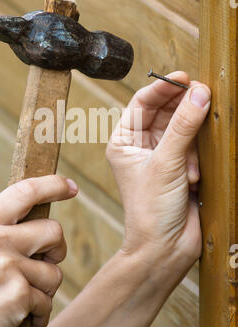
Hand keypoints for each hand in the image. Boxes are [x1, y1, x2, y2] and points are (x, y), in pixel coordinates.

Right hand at [0, 175, 77, 326]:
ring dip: (43, 291)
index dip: (52, 185)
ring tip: (17, 300)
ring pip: (54, 271)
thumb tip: (38, 217)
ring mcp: (4, 265)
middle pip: (53, 230)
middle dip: (56, 251)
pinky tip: (16, 319)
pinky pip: (47, 301)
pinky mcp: (17, 293)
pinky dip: (38, 315)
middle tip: (45, 263)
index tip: (71, 187)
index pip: (24, 191)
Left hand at [106, 71, 210, 270]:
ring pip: (182, 129)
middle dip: (183, 110)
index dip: (164, 87)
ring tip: (191, 166)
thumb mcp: (166, 163)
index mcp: (124, 141)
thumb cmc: (150, 210)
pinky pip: (194, 147)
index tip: (185, 78)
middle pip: (164, 112)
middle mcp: (140, 146)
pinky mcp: (180, 168)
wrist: (164, 249)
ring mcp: (161, 156)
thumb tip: (199, 94)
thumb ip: (184, 127)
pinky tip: (194, 177)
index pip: (142, 102)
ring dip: (191, 142)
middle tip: (203, 98)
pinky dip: (197, 158)